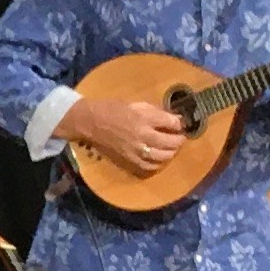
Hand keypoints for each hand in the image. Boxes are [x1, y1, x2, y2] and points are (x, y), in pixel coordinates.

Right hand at [64, 93, 187, 174]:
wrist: (90, 122)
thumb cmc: (112, 109)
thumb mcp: (135, 104)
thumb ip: (155, 112)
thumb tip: (173, 118)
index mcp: (144, 118)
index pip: (172, 123)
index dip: (178, 123)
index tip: (178, 123)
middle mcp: (142, 136)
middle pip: (171, 142)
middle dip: (179, 139)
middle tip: (180, 137)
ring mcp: (136, 150)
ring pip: (163, 156)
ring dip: (171, 152)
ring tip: (171, 147)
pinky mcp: (129, 160)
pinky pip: (150, 166)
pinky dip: (158, 163)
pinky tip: (159, 158)